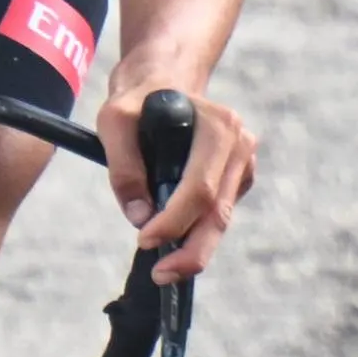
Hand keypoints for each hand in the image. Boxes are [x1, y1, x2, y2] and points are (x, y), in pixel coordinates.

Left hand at [100, 73, 255, 279]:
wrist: (162, 81)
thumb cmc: (137, 99)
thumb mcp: (114, 121)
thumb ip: (124, 167)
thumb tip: (139, 216)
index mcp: (219, 126)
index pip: (200, 188)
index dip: (173, 221)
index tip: (144, 239)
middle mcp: (240, 145)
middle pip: (218, 212)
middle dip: (191, 251)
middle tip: (161, 275)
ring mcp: (242, 164)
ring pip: (221, 220)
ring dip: (194, 249)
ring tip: (165, 269)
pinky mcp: (237, 179)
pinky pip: (218, 215)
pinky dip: (197, 233)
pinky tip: (175, 241)